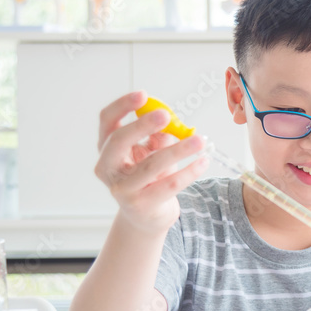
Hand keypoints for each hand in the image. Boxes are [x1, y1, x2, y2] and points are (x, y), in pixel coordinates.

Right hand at [94, 91, 208, 232]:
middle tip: (166, 115)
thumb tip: (171, 124)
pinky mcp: (141, 204)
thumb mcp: (151, 152)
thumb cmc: (149, 177)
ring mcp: (122, 189)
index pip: (107, 121)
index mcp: (107, 149)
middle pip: (119, 141)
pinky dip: (189, 171)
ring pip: (151, 164)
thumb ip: (158, 137)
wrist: (148, 215)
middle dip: (143, 125)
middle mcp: (108, 168)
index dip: (122, 106)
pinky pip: (169, 184)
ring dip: (179, 150)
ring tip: (200, 141)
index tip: (143, 95)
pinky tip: (203, 162)